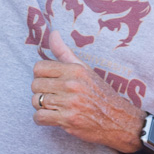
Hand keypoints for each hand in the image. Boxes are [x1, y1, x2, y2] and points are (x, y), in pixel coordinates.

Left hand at [32, 32, 143, 151]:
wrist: (118, 119)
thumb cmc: (99, 93)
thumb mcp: (84, 69)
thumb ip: (64, 52)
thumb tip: (53, 33)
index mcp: (74, 70)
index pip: (39, 67)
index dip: (40, 75)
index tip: (49, 82)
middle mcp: (72, 84)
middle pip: (35, 85)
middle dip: (40, 92)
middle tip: (52, 96)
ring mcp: (70, 103)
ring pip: (36, 101)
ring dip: (41, 106)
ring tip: (53, 107)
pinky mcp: (68, 120)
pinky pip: (39, 117)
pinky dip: (41, 119)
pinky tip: (51, 118)